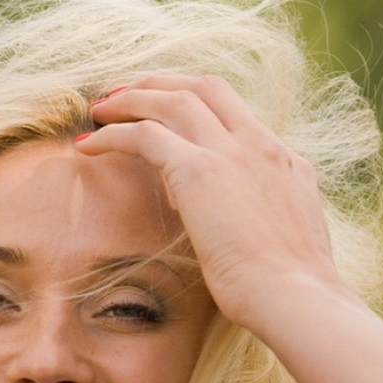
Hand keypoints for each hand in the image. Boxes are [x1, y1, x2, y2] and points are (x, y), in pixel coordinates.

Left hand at [74, 74, 346, 339]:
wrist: (296, 297)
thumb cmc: (287, 290)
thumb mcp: (279, 240)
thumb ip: (253, 217)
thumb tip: (217, 216)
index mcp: (284, 161)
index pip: (235, 113)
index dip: (195, 105)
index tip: (165, 115)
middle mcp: (260, 145)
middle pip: (206, 88)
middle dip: (161, 84)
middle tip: (126, 96)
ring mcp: (232, 153)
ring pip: (173, 101)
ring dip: (130, 100)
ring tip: (99, 110)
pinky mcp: (200, 171)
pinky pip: (144, 135)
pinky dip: (112, 134)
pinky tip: (86, 144)